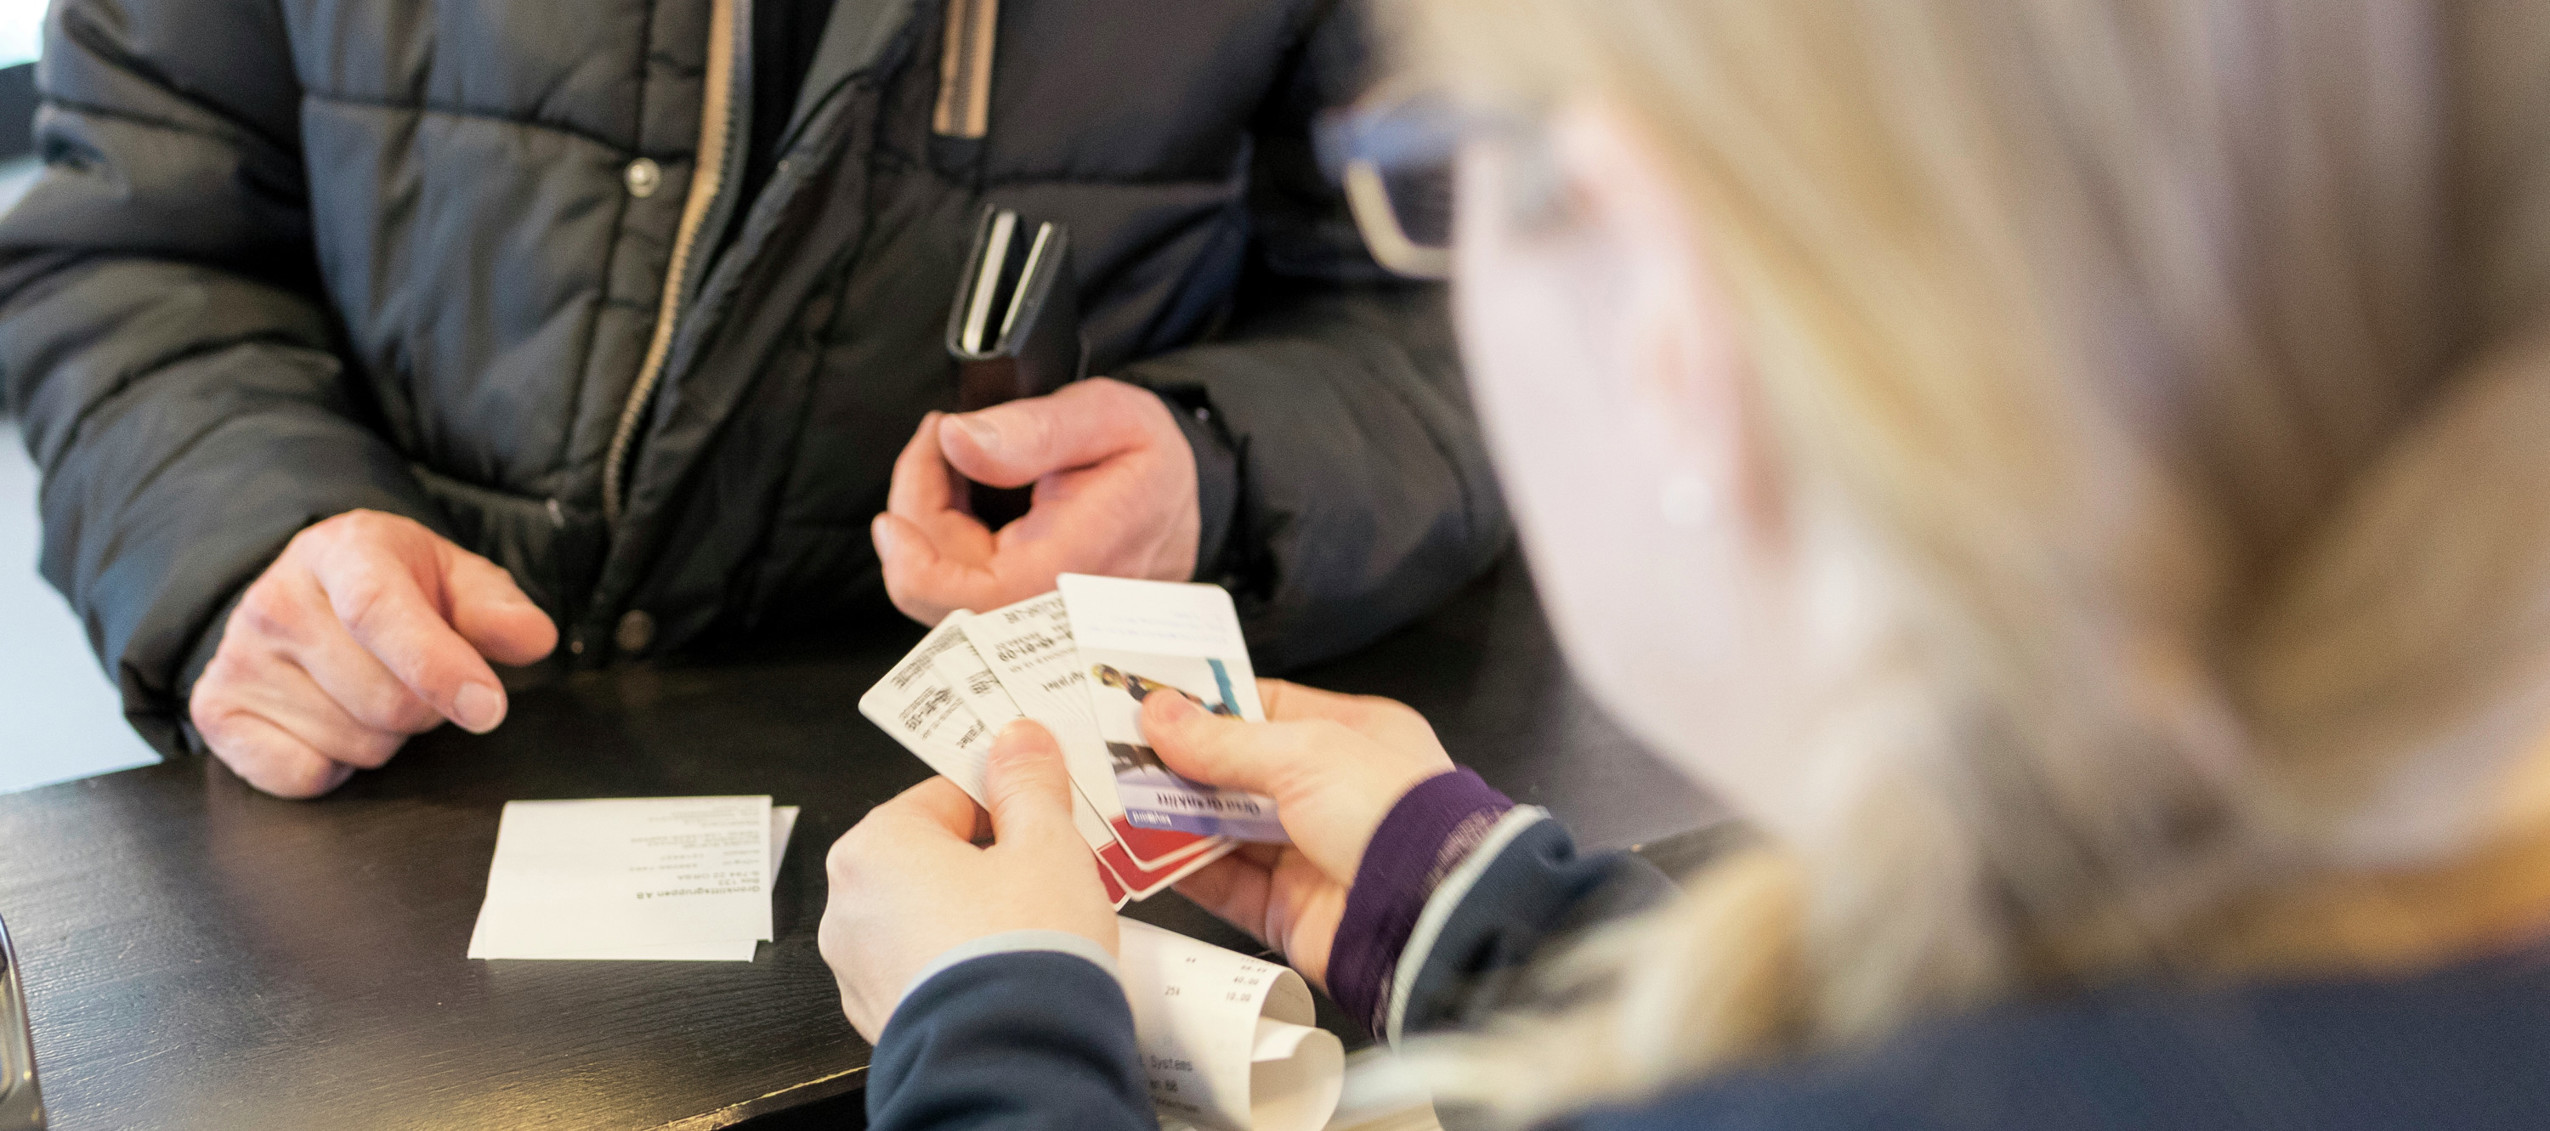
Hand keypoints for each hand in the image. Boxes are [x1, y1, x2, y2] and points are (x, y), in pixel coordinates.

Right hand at [187, 510, 557, 797]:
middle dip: (426, 706)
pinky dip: (334, 766)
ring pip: (355, 743)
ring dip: (385, 734)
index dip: (439, 667)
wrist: (312, 592)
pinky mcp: (216, 711)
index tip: (487, 708)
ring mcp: (238, 658)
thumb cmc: (397, 588)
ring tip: (369, 688)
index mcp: (343, 551)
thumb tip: (532, 638)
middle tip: (416, 675)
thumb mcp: (457, 579)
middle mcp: (277, 600)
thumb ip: (498, 609)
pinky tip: (330, 719)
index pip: (379, 611)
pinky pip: (303, 777)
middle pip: (385, 700)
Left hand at [820, 721, 1121, 1040]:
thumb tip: (1019, 741)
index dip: (1005, 799)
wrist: (1015, 1062)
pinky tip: (1011, 970)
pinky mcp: (884, 1016)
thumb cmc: (1021, 953)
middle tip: (1050, 873)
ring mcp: (860, 968)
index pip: (945, 794)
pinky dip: (965, 963)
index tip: (1041, 811)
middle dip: (993, 860)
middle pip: (934, 855)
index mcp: (876, 846)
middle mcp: (850, 905)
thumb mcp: (1046, 843)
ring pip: (928, 915)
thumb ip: (1028, 784)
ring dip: (978, 914)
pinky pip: (928, 967)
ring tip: (1036, 929)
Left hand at [874, 378, 1199, 624]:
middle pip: (943, 589)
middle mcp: (1051, 607)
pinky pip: (965, 587)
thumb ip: (1033, 429)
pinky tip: (970, 493)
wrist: (1191, 497)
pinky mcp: (1026, 613)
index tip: (894, 518)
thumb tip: (958, 441)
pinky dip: (951, 537)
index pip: (969, 600)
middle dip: (920, 509)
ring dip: (932, 520)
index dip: (913, 568)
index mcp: (1070, 566)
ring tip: (960, 456)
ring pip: (947, 589)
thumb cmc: (1153, 458)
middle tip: (941, 438)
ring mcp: (1039, 618)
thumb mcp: (1106, 417)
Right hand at [1140, 681, 1455, 987]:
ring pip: (1223, 829)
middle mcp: (1331, 794)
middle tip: (1119, 750)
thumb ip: (1224, 739)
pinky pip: (1222, 884)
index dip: (1208, 706)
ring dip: (1174, 815)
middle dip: (1180, 764)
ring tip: (1119, 796)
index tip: (1152, 701)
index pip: (1266, 711)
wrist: (1429, 913)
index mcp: (1352, 738)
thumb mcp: (1305, 752)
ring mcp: (1308, 854)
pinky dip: (1183, 868)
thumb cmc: (1397, 816)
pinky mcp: (1287, 909)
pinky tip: (1144, 849)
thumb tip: (1163, 714)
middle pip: (1237, 772)